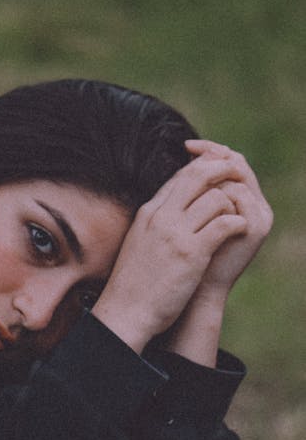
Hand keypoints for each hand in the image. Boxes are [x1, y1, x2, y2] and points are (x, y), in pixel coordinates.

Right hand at [91, 151, 249, 352]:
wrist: (124, 312)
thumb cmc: (132, 283)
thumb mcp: (139, 242)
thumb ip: (156, 223)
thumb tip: (174, 211)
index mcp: (148, 212)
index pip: (180, 175)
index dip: (204, 169)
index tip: (218, 178)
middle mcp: (161, 217)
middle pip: (198, 174)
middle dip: (223, 171)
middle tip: (237, 181)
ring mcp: (176, 234)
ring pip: (216, 197)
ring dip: (233, 205)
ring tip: (236, 218)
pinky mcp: (192, 253)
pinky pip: (224, 224)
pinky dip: (237, 224)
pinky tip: (239, 232)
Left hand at [183, 140, 272, 300]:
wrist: (193, 294)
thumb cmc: (183, 260)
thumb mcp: (185, 222)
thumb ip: (190, 196)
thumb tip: (181, 163)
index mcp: (239, 203)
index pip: (229, 163)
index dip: (210, 150)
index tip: (186, 145)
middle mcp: (253, 206)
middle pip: (238, 163)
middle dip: (213, 153)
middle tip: (189, 147)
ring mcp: (257, 216)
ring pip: (238, 175)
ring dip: (213, 172)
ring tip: (191, 173)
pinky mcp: (255, 228)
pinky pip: (237, 194)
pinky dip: (217, 189)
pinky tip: (197, 193)